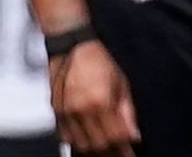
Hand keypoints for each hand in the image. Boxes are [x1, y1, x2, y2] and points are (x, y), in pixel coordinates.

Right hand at [50, 40, 138, 156]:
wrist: (71, 45)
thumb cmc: (97, 60)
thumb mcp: (121, 84)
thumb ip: (128, 113)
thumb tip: (134, 135)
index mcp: (100, 101)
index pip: (116, 138)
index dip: (125, 151)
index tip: (130, 154)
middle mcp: (81, 109)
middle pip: (98, 145)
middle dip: (111, 153)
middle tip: (119, 153)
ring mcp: (66, 111)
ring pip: (81, 144)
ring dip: (94, 150)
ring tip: (105, 150)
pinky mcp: (56, 110)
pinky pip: (65, 136)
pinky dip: (77, 142)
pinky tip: (87, 140)